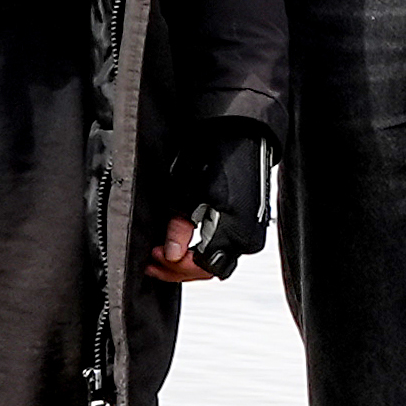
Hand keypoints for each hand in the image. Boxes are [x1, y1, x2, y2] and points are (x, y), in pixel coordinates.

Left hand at [149, 123, 273, 285]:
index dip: (175, 267)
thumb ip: (178, 230)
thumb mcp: (186, 194)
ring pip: (216, 262)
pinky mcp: (248, 225)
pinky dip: (202, 249)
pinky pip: (224, 248)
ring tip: (164, 251)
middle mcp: (248, 238)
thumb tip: (171, 254)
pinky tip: (184, 243)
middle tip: (154, 258)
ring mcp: (251, 232)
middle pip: (210, 270)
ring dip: (189, 261)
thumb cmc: (218, 155)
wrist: (240, 135)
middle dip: (179, 268)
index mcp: (235, 233)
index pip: (202, 268)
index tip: (156, 257)